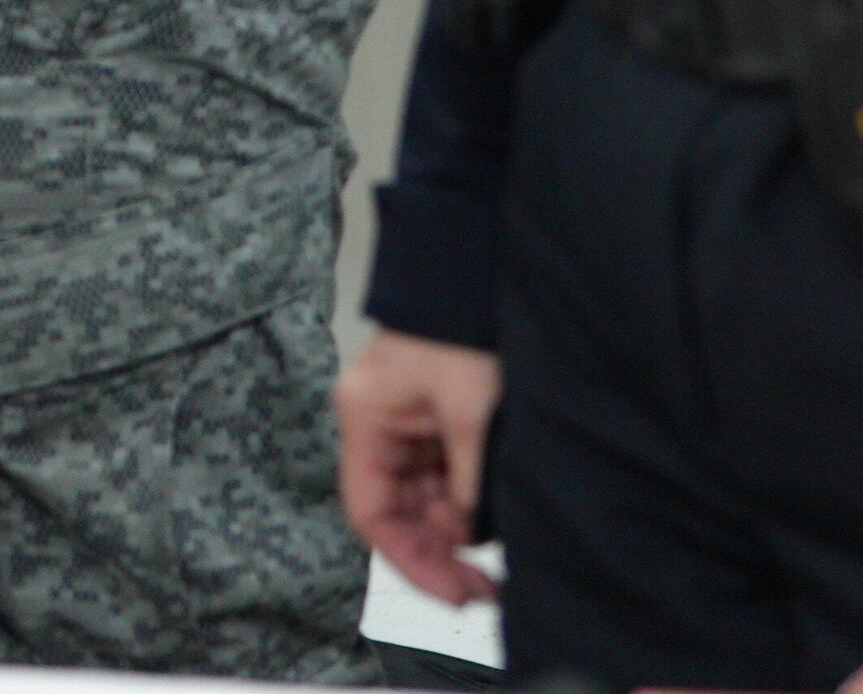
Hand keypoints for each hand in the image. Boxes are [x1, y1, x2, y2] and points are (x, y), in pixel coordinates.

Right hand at [336, 330, 501, 605]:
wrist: (475, 271)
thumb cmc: (461, 323)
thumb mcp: (470, 412)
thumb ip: (470, 482)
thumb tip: (475, 538)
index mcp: (366, 418)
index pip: (372, 512)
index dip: (408, 561)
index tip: (451, 592)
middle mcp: (379, 424)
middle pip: (399, 511)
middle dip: (439, 550)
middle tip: (482, 588)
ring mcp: (407, 423)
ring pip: (424, 498)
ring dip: (458, 528)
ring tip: (496, 553)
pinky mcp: (435, 419)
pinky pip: (444, 476)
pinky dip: (468, 501)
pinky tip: (494, 516)